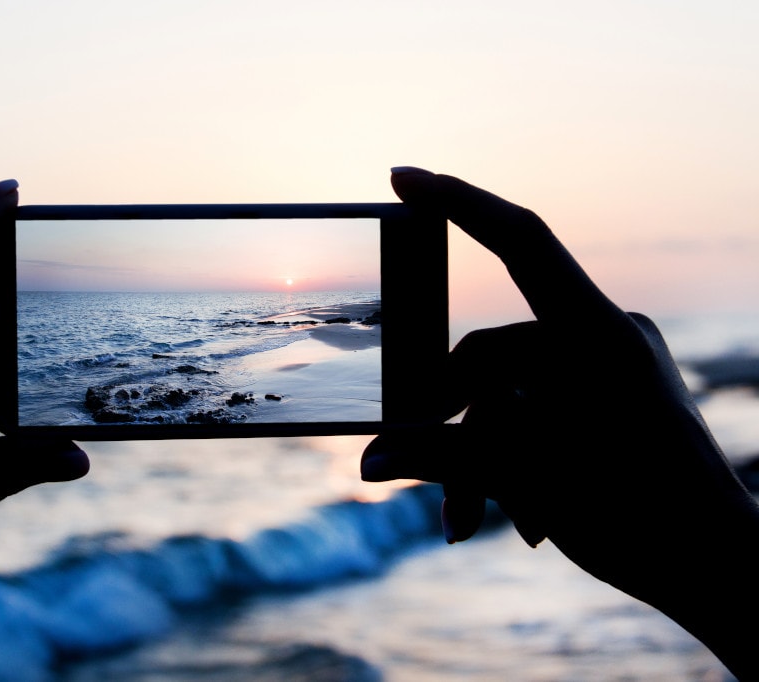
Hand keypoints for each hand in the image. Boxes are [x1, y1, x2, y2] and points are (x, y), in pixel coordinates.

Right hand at [362, 167, 758, 677]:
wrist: (724, 572)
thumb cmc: (645, 520)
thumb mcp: (530, 478)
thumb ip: (442, 458)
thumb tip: (367, 462)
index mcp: (597, 333)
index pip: (520, 240)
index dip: (457, 201)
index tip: (401, 177)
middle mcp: (603, 336)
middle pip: (491, 354)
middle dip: (456, 425)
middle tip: (446, 495)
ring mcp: (608, 367)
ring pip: (508, 392)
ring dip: (485, 457)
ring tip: (478, 520)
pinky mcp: (608, 396)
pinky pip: (538, 407)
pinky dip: (515, 456)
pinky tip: (518, 515)